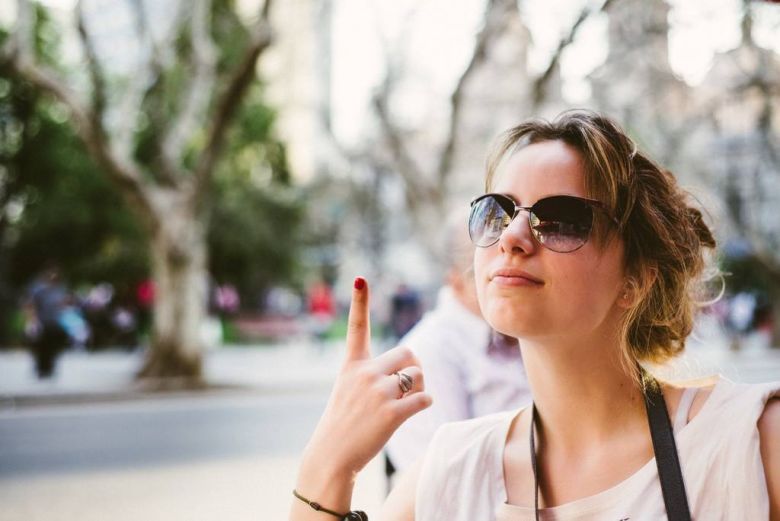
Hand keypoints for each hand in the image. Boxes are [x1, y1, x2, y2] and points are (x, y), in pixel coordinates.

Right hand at [301, 277, 431, 479]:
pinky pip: (424, 399)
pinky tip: (413, 412)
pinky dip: (425, 404)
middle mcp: (364, 374)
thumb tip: (414, 366)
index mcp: (351, 365)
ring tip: (406, 403)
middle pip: (409, 353)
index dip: (359, 302)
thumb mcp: (348, 389)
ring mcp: (377, 393)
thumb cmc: (343, 423)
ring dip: (420, 388)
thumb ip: (373, 373)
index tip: (359, 279)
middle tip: (408, 385)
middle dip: (414, 367)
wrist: (332, 456)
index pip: (357, 327)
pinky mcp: (391, 413)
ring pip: (419, 376)